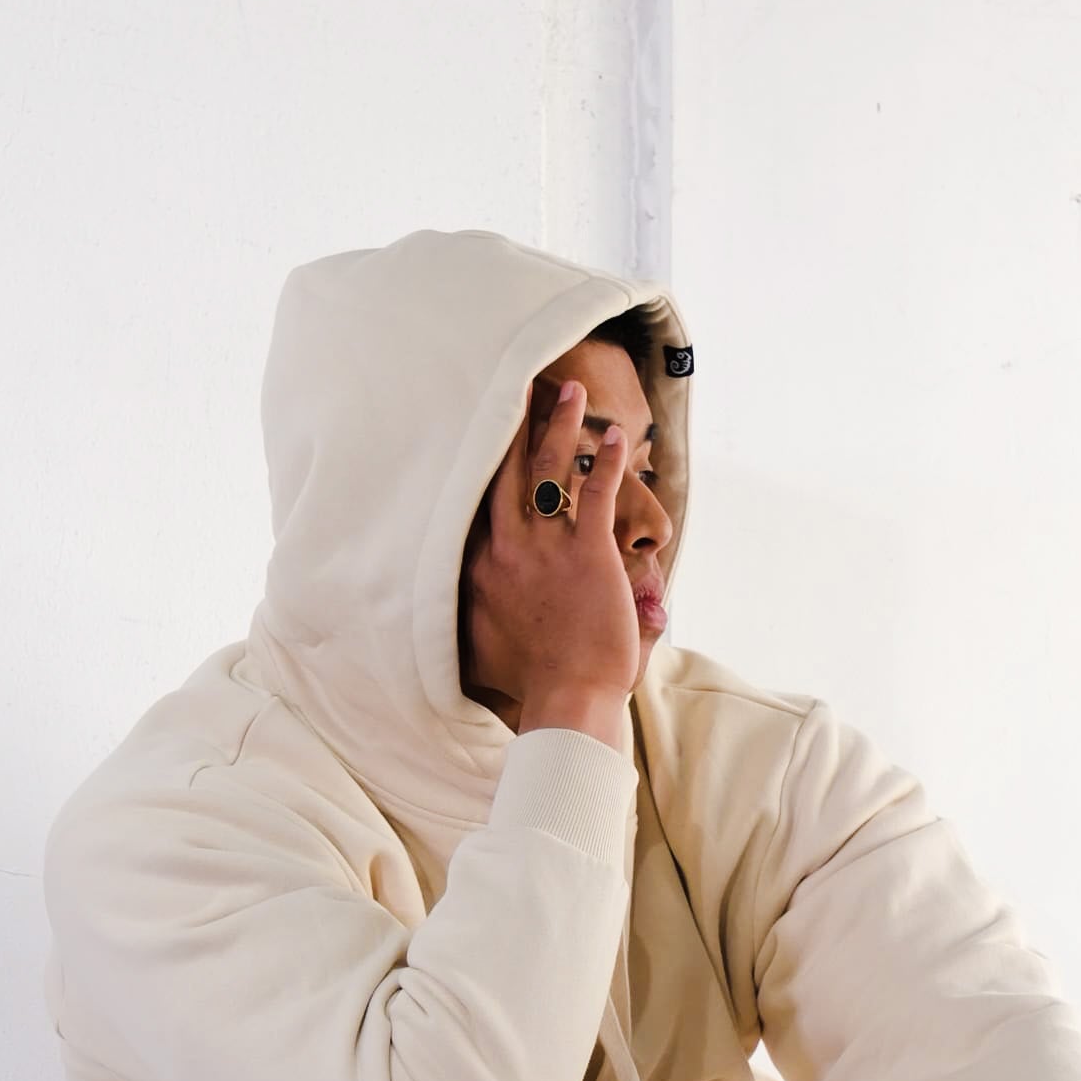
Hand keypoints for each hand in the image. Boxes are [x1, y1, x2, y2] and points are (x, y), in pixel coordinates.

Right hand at [460, 378, 643, 741]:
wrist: (566, 698)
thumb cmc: (528, 681)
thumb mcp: (479, 645)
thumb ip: (472, 615)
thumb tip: (463, 603)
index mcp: (482, 566)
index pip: (479, 500)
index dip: (484, 460)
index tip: (484, 428)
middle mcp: (509, 548)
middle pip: (510, 472)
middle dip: (517, 423)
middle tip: (524, 382)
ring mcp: (548, 548)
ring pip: (551, 472)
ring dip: (562, 427)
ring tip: (572, 392)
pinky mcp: (589, 554)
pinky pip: (597, 495)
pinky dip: (608, 463)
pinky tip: (617, 438)